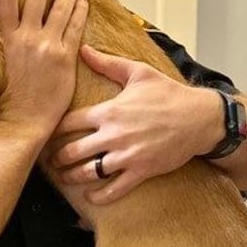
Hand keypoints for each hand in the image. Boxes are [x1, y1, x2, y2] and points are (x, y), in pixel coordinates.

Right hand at [0, 0, 87, 138]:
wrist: (23, 120)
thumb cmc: (11, 97)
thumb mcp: (4, 62)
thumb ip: (12, 41)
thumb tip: (18, 25)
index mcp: (8, 38)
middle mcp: (27, 38)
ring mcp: (47, 46)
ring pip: (59, 7)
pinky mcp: (65, 57)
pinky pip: (76, 26)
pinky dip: (81, 11)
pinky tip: (84, 2)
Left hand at [45, 45, 219, 203]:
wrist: (200, 118)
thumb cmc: (168, 93)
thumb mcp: (138, 72)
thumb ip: (107, 63)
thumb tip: (83, 49)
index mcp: (108, 111)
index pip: (68, 123)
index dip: (53, 130)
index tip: (46, 133)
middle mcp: (113, 134)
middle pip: (73, 151)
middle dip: (57, 158)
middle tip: (50, 160)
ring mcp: (127, 155)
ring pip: (89, 172)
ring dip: (72, 177)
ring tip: (63, 178)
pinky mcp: (141, 171)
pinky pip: (115, 188)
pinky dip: (100, 196)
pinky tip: (90, 197)